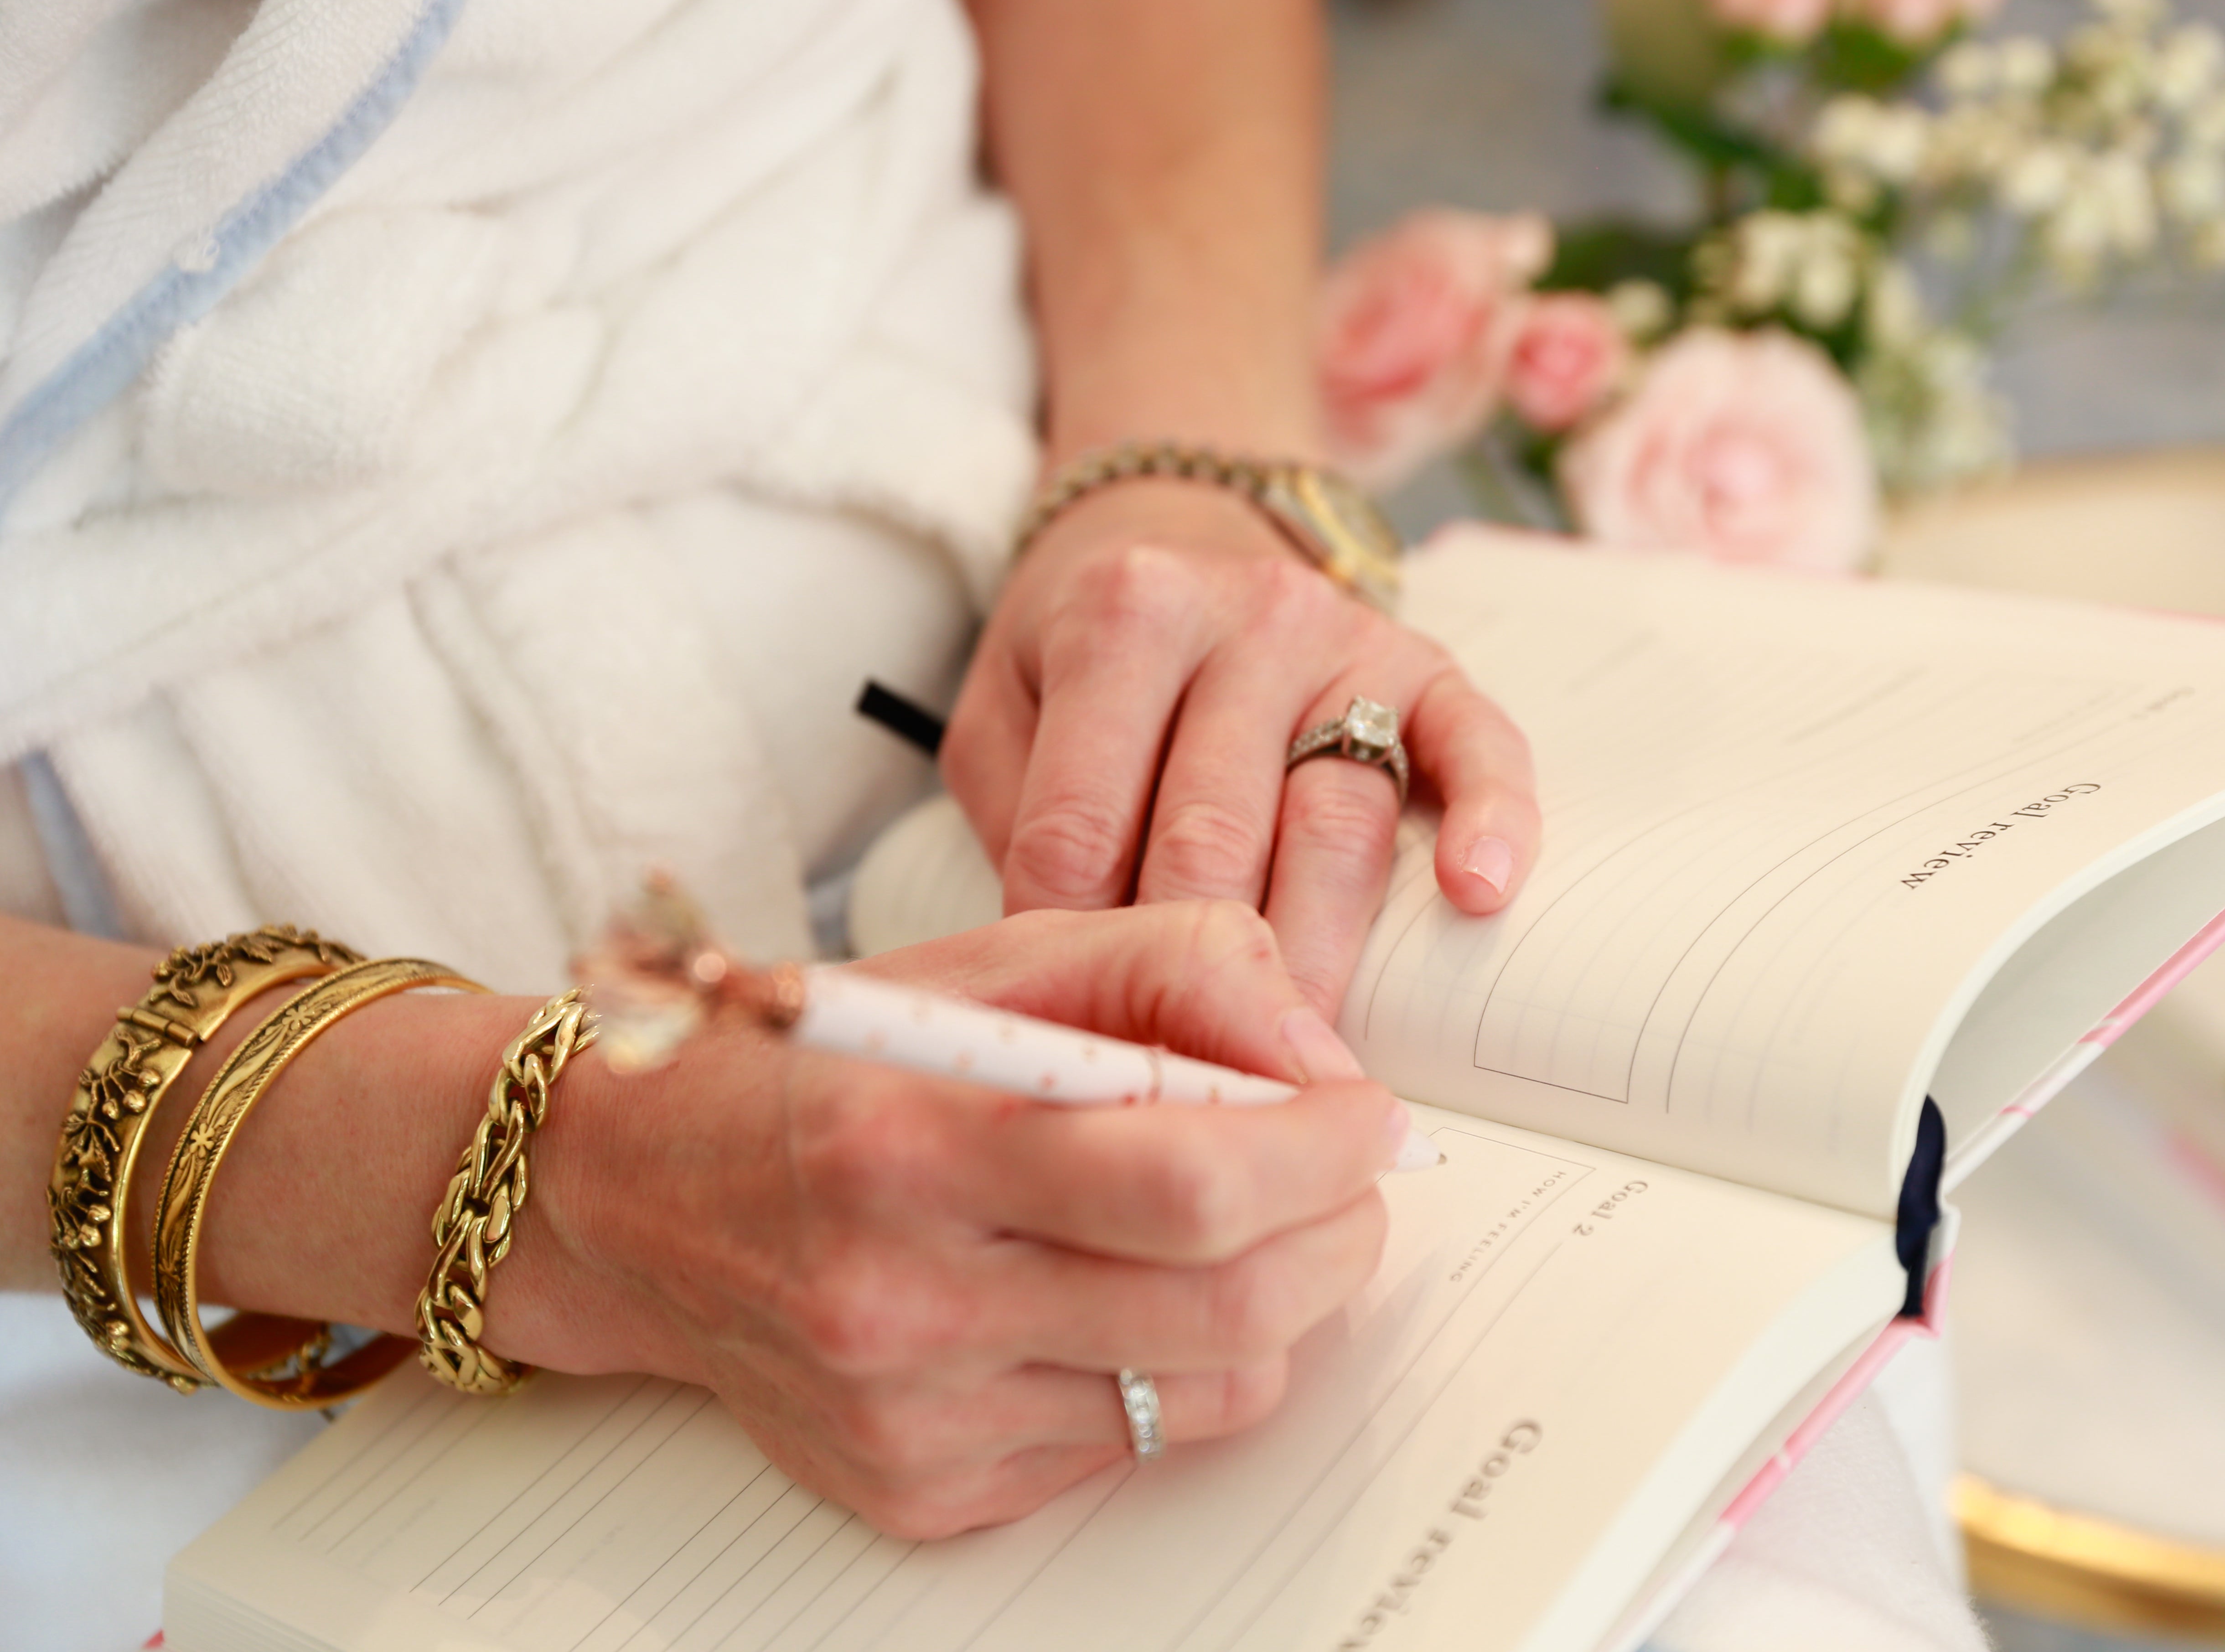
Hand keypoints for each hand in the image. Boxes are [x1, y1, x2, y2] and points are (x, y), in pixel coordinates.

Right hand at [501, 901, 1406, 1537]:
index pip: (1189, 1180)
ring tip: (1236, 1229)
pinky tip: (1117, 1296)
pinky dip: (1168, 1369)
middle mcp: (903, 1299)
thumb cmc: (815, 1065)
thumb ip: (1173, 972)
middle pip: (1224, 1309)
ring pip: (1205, 1394)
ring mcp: (911, 1417)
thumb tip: (1320, 1065)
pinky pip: (1127, 1451)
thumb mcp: (990, 963)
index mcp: (912, 1142)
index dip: (1321, 1150)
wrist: (629, 1197)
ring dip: (1273, 1306)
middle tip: (1340, 1176)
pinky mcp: (920, 1492)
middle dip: (1337, 1236)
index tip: (1365, 1115)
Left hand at [943, 479, 1540, 1017]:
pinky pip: (1476, 745)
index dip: (1074, 945)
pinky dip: (1490, 819)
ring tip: (1296, 1051)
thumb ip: (1018, 817)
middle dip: (1197, 973)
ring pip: (1337, 823)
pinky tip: (1476, 894)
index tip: (1085, 1029)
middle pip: (1215, 838)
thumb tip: (1070, 967)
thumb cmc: (1084, 651)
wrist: (1175, 526)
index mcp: (1121, 618)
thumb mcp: (1003, 708)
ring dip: (1318, 954)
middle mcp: (1242, 618)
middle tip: (1191, 1079)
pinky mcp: (1427, 668)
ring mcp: (1345, 643)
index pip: (1085, 824)